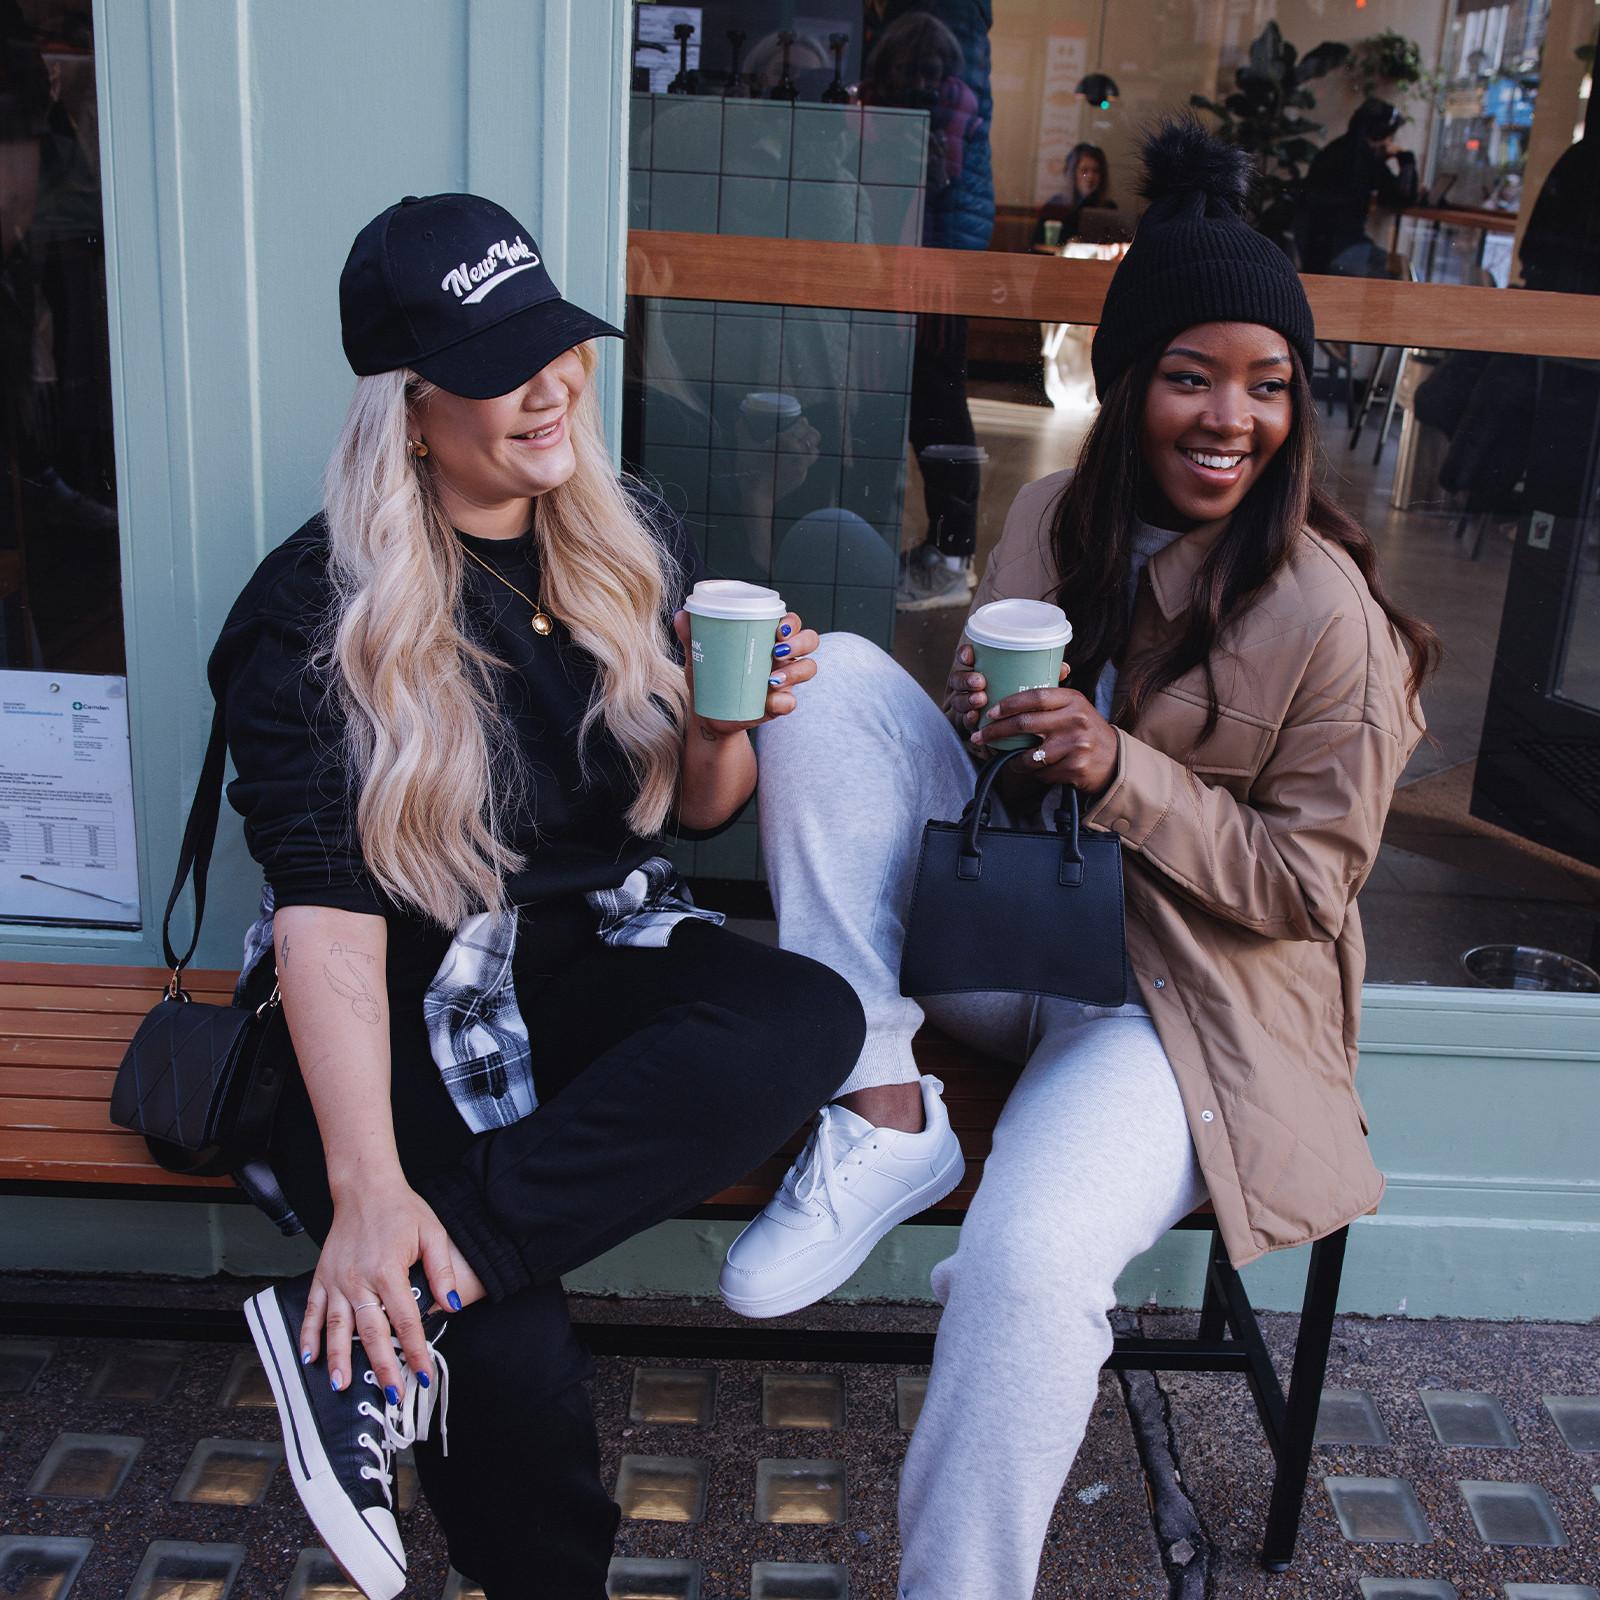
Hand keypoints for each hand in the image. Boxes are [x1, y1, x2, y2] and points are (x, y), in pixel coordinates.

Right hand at [299, 1173, 460, 1397]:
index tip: (424, 1375)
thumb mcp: (432, 1233)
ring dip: (339, 1360)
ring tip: (342, 1387)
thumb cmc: (402, 1210)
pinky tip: (308, 1357)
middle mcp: (358, 1279)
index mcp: (388, 1270)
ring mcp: (336, 1280)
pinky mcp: (321, 1276)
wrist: (365, 1188)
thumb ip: (441, 1271)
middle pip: (371, 1332)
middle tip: (392, 1396)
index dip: (415, 1351)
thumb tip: (451, 1306)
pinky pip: (313, 1311)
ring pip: (337, 1328)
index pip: (405, 1321)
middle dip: (382, 1367)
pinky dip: (308, 1335)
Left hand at [673, 610, 819, 734]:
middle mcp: (783, 656)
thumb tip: (681, 615)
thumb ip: (692, 636)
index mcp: (768, 638)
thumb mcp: (700, 657)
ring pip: (808, 668)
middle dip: (800, 642)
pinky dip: (784, 701)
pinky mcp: (780, 704)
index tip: (776, 629)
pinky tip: (770, 701)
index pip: (791, 622)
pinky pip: (791, 701)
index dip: (791, 622)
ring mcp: (785, 680)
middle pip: (810, 641)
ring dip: (795, 670)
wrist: (708, 715)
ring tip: (772, 678)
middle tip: (777, 650)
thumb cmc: (709, 678)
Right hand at [947, 641, 1072, 732]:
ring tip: (980, 700)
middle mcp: (971, 686)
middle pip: (958, 678)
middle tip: (980, 682)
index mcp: (983, 669)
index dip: (965, 654)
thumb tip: (1064, 669)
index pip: (967, 657)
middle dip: (966, 678)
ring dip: (967, 699)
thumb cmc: (1024, 699)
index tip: (971, 656)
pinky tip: (975, 717)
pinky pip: (964, 720)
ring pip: (959, 699)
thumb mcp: (1033, 685)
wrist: (1016, 731)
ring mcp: (968, 704)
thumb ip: (1043, 675)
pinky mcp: (971, 723)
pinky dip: (969, 718)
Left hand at [971, 681, 1118, 793]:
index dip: (1009, 704)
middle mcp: (1075, 720)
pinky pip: (1041, 773)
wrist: (1114, 759)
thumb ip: (1051, 699)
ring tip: (1010, 758)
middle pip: (1025, 723)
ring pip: (1029, 755)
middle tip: (980, 736)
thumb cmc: (1086, 730)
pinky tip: (1037, 770)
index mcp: (1073, 700)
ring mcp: (1075, 745)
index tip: (991, 711)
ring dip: (1013, 759)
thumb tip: (1012, 687)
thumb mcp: (1075, 707)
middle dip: (996, 731)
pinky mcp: (1075, 767)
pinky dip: (1033, 773)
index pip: (1035, 697)